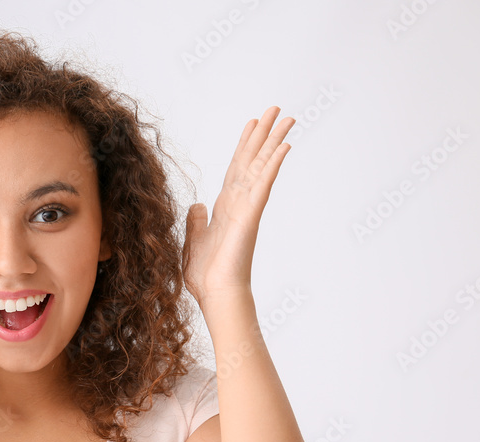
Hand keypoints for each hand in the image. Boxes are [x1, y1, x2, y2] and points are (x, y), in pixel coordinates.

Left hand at [181, 106, 293, 308]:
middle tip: (275, 108)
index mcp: (225, 208)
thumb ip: (196, 221)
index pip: (236, 168)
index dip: (243, 146)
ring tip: (286, 117)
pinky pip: (263, 185)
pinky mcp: (251, 216)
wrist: (216, 295)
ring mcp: (248, 208)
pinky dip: (272, 165)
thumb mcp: (193, 241)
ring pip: (262, 167)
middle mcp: (239, 203)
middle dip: (262, 134)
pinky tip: (283, 146)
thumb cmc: (207, 276)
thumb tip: (197, 205)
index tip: (251, 124)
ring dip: (273, 141)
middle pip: (252, 160)